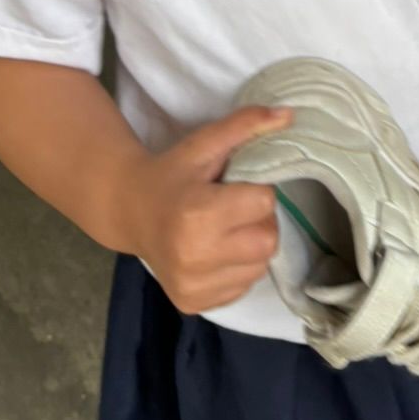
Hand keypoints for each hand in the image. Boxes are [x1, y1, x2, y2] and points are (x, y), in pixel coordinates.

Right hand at [115, 105, 290, 314]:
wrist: (129, 211)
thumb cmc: (173, 174)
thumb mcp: (204, 144)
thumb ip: (246, 125)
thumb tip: (289, 115)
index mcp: (197, 214)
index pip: (264, 202)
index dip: (257, 191)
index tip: (236, 187)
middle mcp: (194, 256)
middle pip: (267, 240)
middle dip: (259, 222)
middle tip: (235, 210)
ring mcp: (192, 285)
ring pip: (259, 267)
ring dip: (250, 247)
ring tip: (224, 231)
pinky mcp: (192, 304)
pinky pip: (242, 288)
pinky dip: (237, 269)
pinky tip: (214, 252)